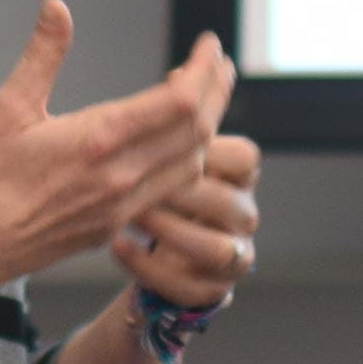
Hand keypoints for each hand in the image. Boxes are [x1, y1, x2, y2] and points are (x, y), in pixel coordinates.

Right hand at [0, 1, 231, 300]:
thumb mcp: (8, 107)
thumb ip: (42, 55)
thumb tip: (57, 6)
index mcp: (100, 140)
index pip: (180, 101)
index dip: (204, 70)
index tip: (209, 45)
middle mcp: (122, 176)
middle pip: (198, 129)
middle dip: (216, 91)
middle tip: (218, 64)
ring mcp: (123, 205)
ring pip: (192, 163)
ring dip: (207, 126)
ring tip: (204, 95)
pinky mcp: (116, 225)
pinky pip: (171, 190)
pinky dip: (187, 159)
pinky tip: (176, 142)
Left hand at [113, 132, 260, 308]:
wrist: (146, 250)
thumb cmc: (150, 188)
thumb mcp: (163, 152)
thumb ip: (172, 118)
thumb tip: (175, 73)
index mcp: (236, 177)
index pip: (245, 158)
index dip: (207, 150)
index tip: (160, 139)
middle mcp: (241, 215)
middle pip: (230, 203)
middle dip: (183, 192)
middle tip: (137, 179)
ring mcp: (232, 255)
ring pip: (220, 249)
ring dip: (175, 232)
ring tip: (133, 215)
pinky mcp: (211, 290)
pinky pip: (192, 288)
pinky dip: (151, 269)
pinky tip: (116, 245)